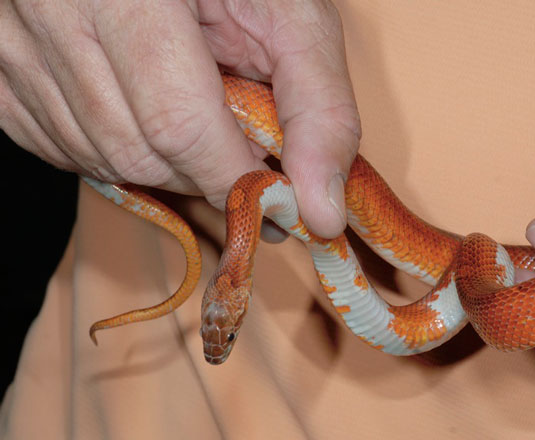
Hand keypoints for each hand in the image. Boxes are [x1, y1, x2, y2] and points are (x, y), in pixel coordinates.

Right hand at [0, 0, 359, 237]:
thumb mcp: (292, 18)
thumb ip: (319, 108)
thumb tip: (321, 211)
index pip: (176, 123)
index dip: (231, 175)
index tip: (269, 188)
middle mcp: (51, 8)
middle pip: (134, 150)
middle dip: (201, 173)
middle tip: (238, 152)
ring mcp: (13, 40)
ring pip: (96, 157)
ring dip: (162, 164)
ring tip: (194, 120)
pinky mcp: (0, 66)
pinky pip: (59, 148)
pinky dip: (115, 152)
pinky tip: (143, 117)